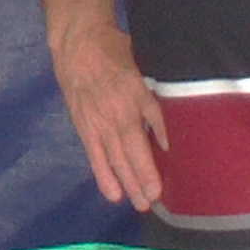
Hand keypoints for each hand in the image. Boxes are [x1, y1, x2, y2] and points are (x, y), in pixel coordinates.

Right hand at [47, 24, 168, 212]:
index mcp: (137, 96)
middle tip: (156, 203)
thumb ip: (155, 100)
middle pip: (134, 153)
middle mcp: (118, 114)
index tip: (172, 175)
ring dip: (128, 184)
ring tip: (140, 204)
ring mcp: (99, 123)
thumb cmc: (115, 52)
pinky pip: (95, 157)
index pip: (153, 132)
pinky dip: (104, 176)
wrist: (78, 45)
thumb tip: (169, 133)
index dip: (161, 155)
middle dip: (144, 180)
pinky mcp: (84, 127)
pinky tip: (113, 194)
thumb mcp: (143, 68)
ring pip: (115, 160)